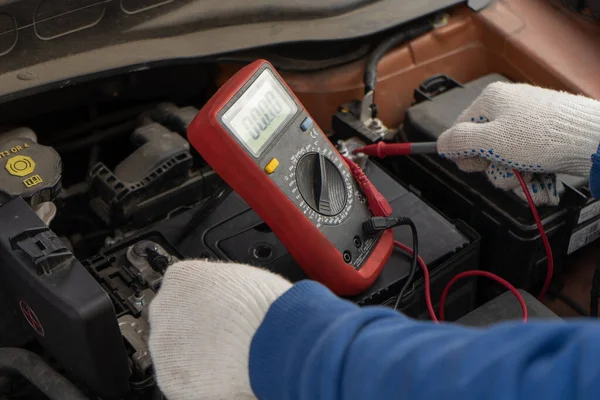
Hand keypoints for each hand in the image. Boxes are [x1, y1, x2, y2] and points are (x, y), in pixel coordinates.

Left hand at [149, 260, 291, 399]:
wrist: (273, 342)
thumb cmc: (267, 308)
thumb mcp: (243, 278)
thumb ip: (221, 285)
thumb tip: (226, 294)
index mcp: (181, 277)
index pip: (180, 288)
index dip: (201, 302)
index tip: (214, 310)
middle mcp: (164, 308)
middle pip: (173, 319)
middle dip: (194, 328)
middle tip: (222, 335)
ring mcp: (163, 344)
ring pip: (174, 350)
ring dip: (194, 353)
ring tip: (227, 355)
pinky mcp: (170, 376)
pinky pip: (182, 377)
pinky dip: (199, 378)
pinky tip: (222, 372)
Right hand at [437, 82, 599, 204]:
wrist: (593, 139)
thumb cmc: (542, 137)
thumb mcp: (491, 141)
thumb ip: (459, 142)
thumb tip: (439, 144)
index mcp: (491, 100)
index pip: (460, 131)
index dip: (466, 154)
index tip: (479, 165)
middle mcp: (509, 107)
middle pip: (485, 148)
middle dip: (496, 169)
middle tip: (510, 172)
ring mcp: (530, 122)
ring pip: (507, 159)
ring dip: (516, 178)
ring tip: (531, 179)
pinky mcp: (547, 137)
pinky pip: (528, 160)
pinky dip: (533, 176)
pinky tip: (542, 182)